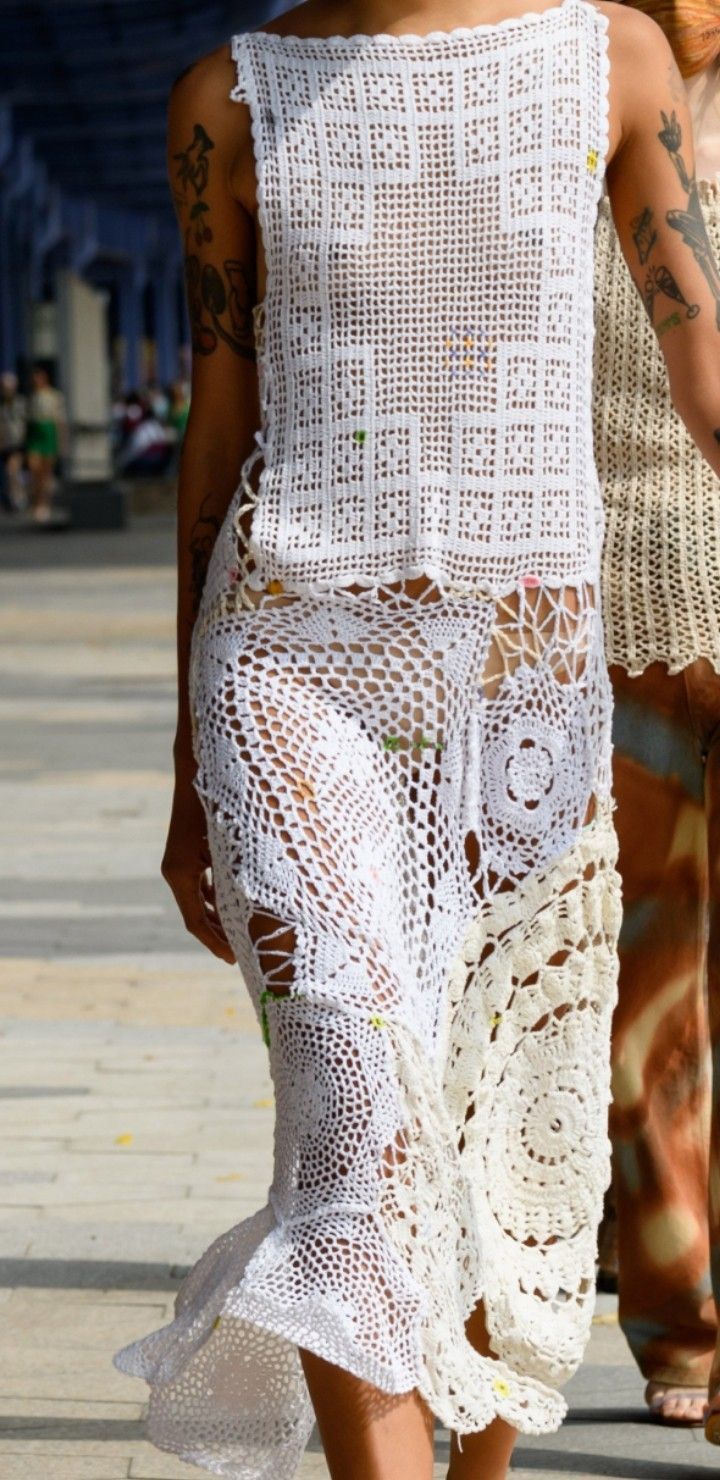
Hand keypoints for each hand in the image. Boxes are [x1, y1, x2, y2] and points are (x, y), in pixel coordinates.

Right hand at [161, 771, 235, 963]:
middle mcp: (177, 868)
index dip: (215, 943)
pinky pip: (203, 882)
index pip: (195, 920)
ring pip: (201, 899)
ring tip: (245, 935)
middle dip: (220, 935)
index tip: (234, 961)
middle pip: (197, 914)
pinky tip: (238, 905)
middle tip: (244, 955)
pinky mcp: (190, 850)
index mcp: (181, 871)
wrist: (203, 764)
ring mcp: (182, 859)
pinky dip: (218, 897)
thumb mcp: (231, 845)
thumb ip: (234, 879)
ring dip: (221, 916)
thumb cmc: (221, 802)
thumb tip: (250, 914)